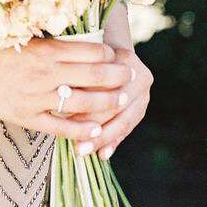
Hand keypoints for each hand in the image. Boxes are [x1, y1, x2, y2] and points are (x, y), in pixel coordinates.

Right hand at [0, 34, 133, 142]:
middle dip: (117, 77)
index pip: (89, 52)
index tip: (116, 55)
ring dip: (106, 103)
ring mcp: (35, 98)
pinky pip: (60, 127)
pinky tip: (97, 131)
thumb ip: (49, 40)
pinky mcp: (26, 116)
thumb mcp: (20, 34)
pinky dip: (81, 130)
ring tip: (121, 100)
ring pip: (82, 103)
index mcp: (44, 49)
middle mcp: (44, 74)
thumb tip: (79, 39)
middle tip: (130, 76)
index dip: (107, 54)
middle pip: (93, 77)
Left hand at [74, 46, 152, 160]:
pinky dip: (113, 142)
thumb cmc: (89, 54)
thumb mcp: (84, 58)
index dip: (86, 105)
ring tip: (83, 151)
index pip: (106, 89)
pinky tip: (102, 155)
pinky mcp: (142, 108)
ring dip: (102, 140)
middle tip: (75, 145)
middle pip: (116, 108)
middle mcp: (140, 77)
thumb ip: (79, 75)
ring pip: (123, 122)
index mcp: (126, 61)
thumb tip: (62, 96)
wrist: (111, 52)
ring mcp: (144, 94)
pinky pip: (127, 129)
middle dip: (94, 128)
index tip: (65, 121)